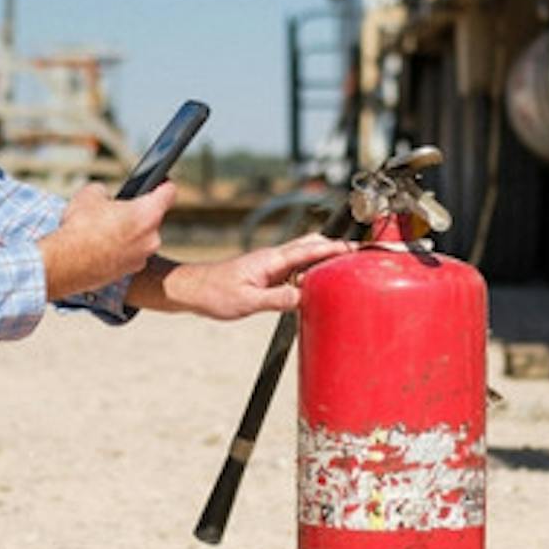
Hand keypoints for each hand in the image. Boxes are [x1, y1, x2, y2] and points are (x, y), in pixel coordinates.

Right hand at [36, 181, 176, 299]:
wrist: (66, 263)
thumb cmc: (81, 226)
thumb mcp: (90, 194)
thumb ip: (105, 191)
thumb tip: (105, 197)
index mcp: (148, 214)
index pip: (169, 192)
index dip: (163, 184)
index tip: (160, 183)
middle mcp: (152, 238)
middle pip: (152, 218)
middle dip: (136, 213)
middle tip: (116, 211)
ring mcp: (142, 258)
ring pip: (140, 238)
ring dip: (128, 234)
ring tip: (104, 232)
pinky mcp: (129, 272)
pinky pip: (129, 255)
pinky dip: (119, 251)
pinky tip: (101, 247)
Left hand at [142, 233, 355, 320]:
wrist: (191, 289)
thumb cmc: (214, 294)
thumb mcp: (247, 302)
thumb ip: (276, 299)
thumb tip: (303, 297)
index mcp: (271, 261)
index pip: (309, 250)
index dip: (334, 248)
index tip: (355, 249)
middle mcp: (273, 259)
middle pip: (310, 245)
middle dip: (334, 247)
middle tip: (357, 256)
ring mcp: (270, 265)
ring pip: (303, 256)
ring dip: (323, 258)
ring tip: (344, 268)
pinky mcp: (266, 274)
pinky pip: (294, 269)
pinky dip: (310, 270)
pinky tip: (316, 283)